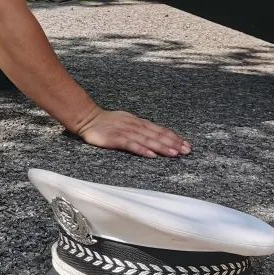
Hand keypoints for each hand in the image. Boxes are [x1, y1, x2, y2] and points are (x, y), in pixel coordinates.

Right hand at [73, 108, 191, 157]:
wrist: (87, 118)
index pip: (160, 130)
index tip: (186, 144)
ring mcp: (125, 132)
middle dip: (173, 143)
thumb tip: (158, 137)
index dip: (174, 137)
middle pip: (156, 135)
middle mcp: (135, 126)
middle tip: (186, 151)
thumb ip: (141, 130)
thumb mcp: (127, 123)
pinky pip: (130, 145)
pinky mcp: (114, 138)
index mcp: (138, 123)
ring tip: (174, 153)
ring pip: (147, 140)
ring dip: (161, 147)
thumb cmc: (107, 123)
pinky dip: (141, 149)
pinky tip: (151, 155)